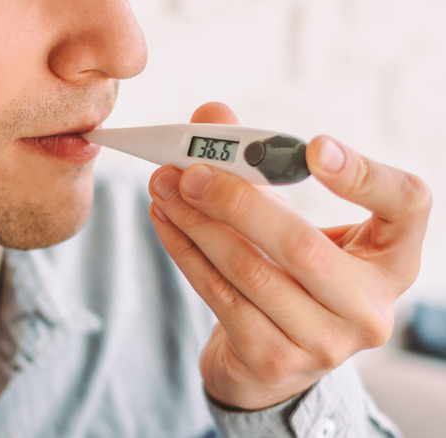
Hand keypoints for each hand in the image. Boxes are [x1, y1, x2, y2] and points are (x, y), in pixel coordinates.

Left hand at [148, 102, 431, 409]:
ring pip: (250, 271)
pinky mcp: (273, 359)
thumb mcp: (293, 220)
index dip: (365, 175)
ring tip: (164, 186)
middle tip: (188, 169)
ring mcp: (323, 341)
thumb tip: (209, 117)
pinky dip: (185, 251)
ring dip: (196, 223)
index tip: (313, 147)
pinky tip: (165, 220)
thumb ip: (258, 166)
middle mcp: (368, 306)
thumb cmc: (291, 274)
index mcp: (393, 258)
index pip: (407, 205)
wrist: (273, 356)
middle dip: (235, 200)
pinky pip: (219, 295)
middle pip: (301, 245)